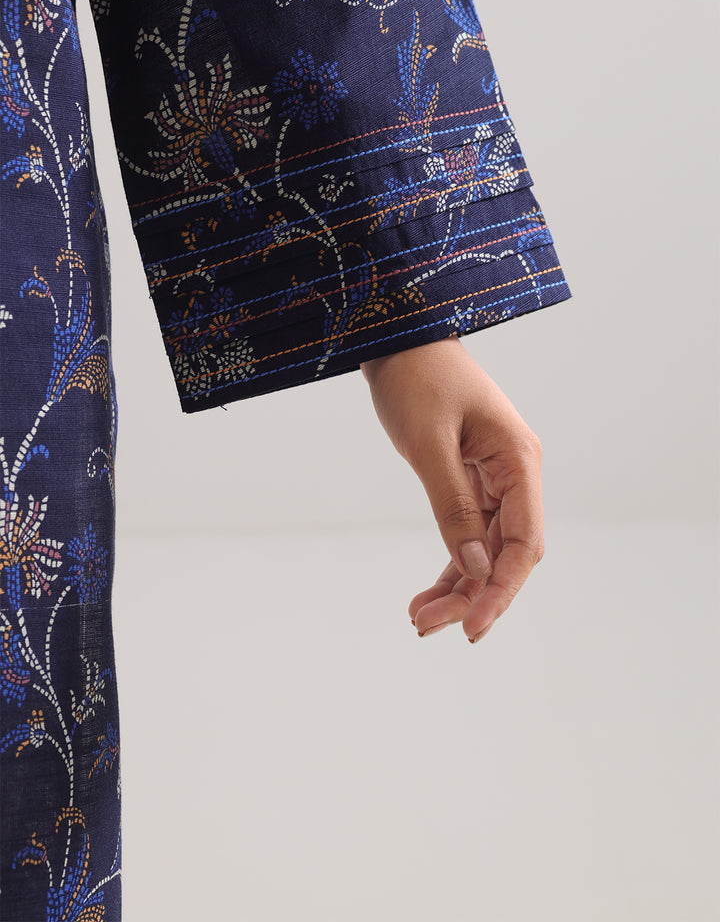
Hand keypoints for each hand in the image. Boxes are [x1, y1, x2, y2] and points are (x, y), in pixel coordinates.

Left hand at [360, 335, 543, 642]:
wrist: (399, 338)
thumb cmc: (416, 378)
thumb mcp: (429, 443)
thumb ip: (453, 507)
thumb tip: (478, 567)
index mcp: (519, 459)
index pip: (524, 542)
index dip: (501, 589)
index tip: (471, 626)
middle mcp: (516, 473)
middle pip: (507, 552)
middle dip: (473, 594)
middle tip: (428, 625)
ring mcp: (495, 478)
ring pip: (487, 549)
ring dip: (459, 586)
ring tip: (420, 618)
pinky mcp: (471, 480)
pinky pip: (469, 533)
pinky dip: (451, 563)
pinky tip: (427, 594)